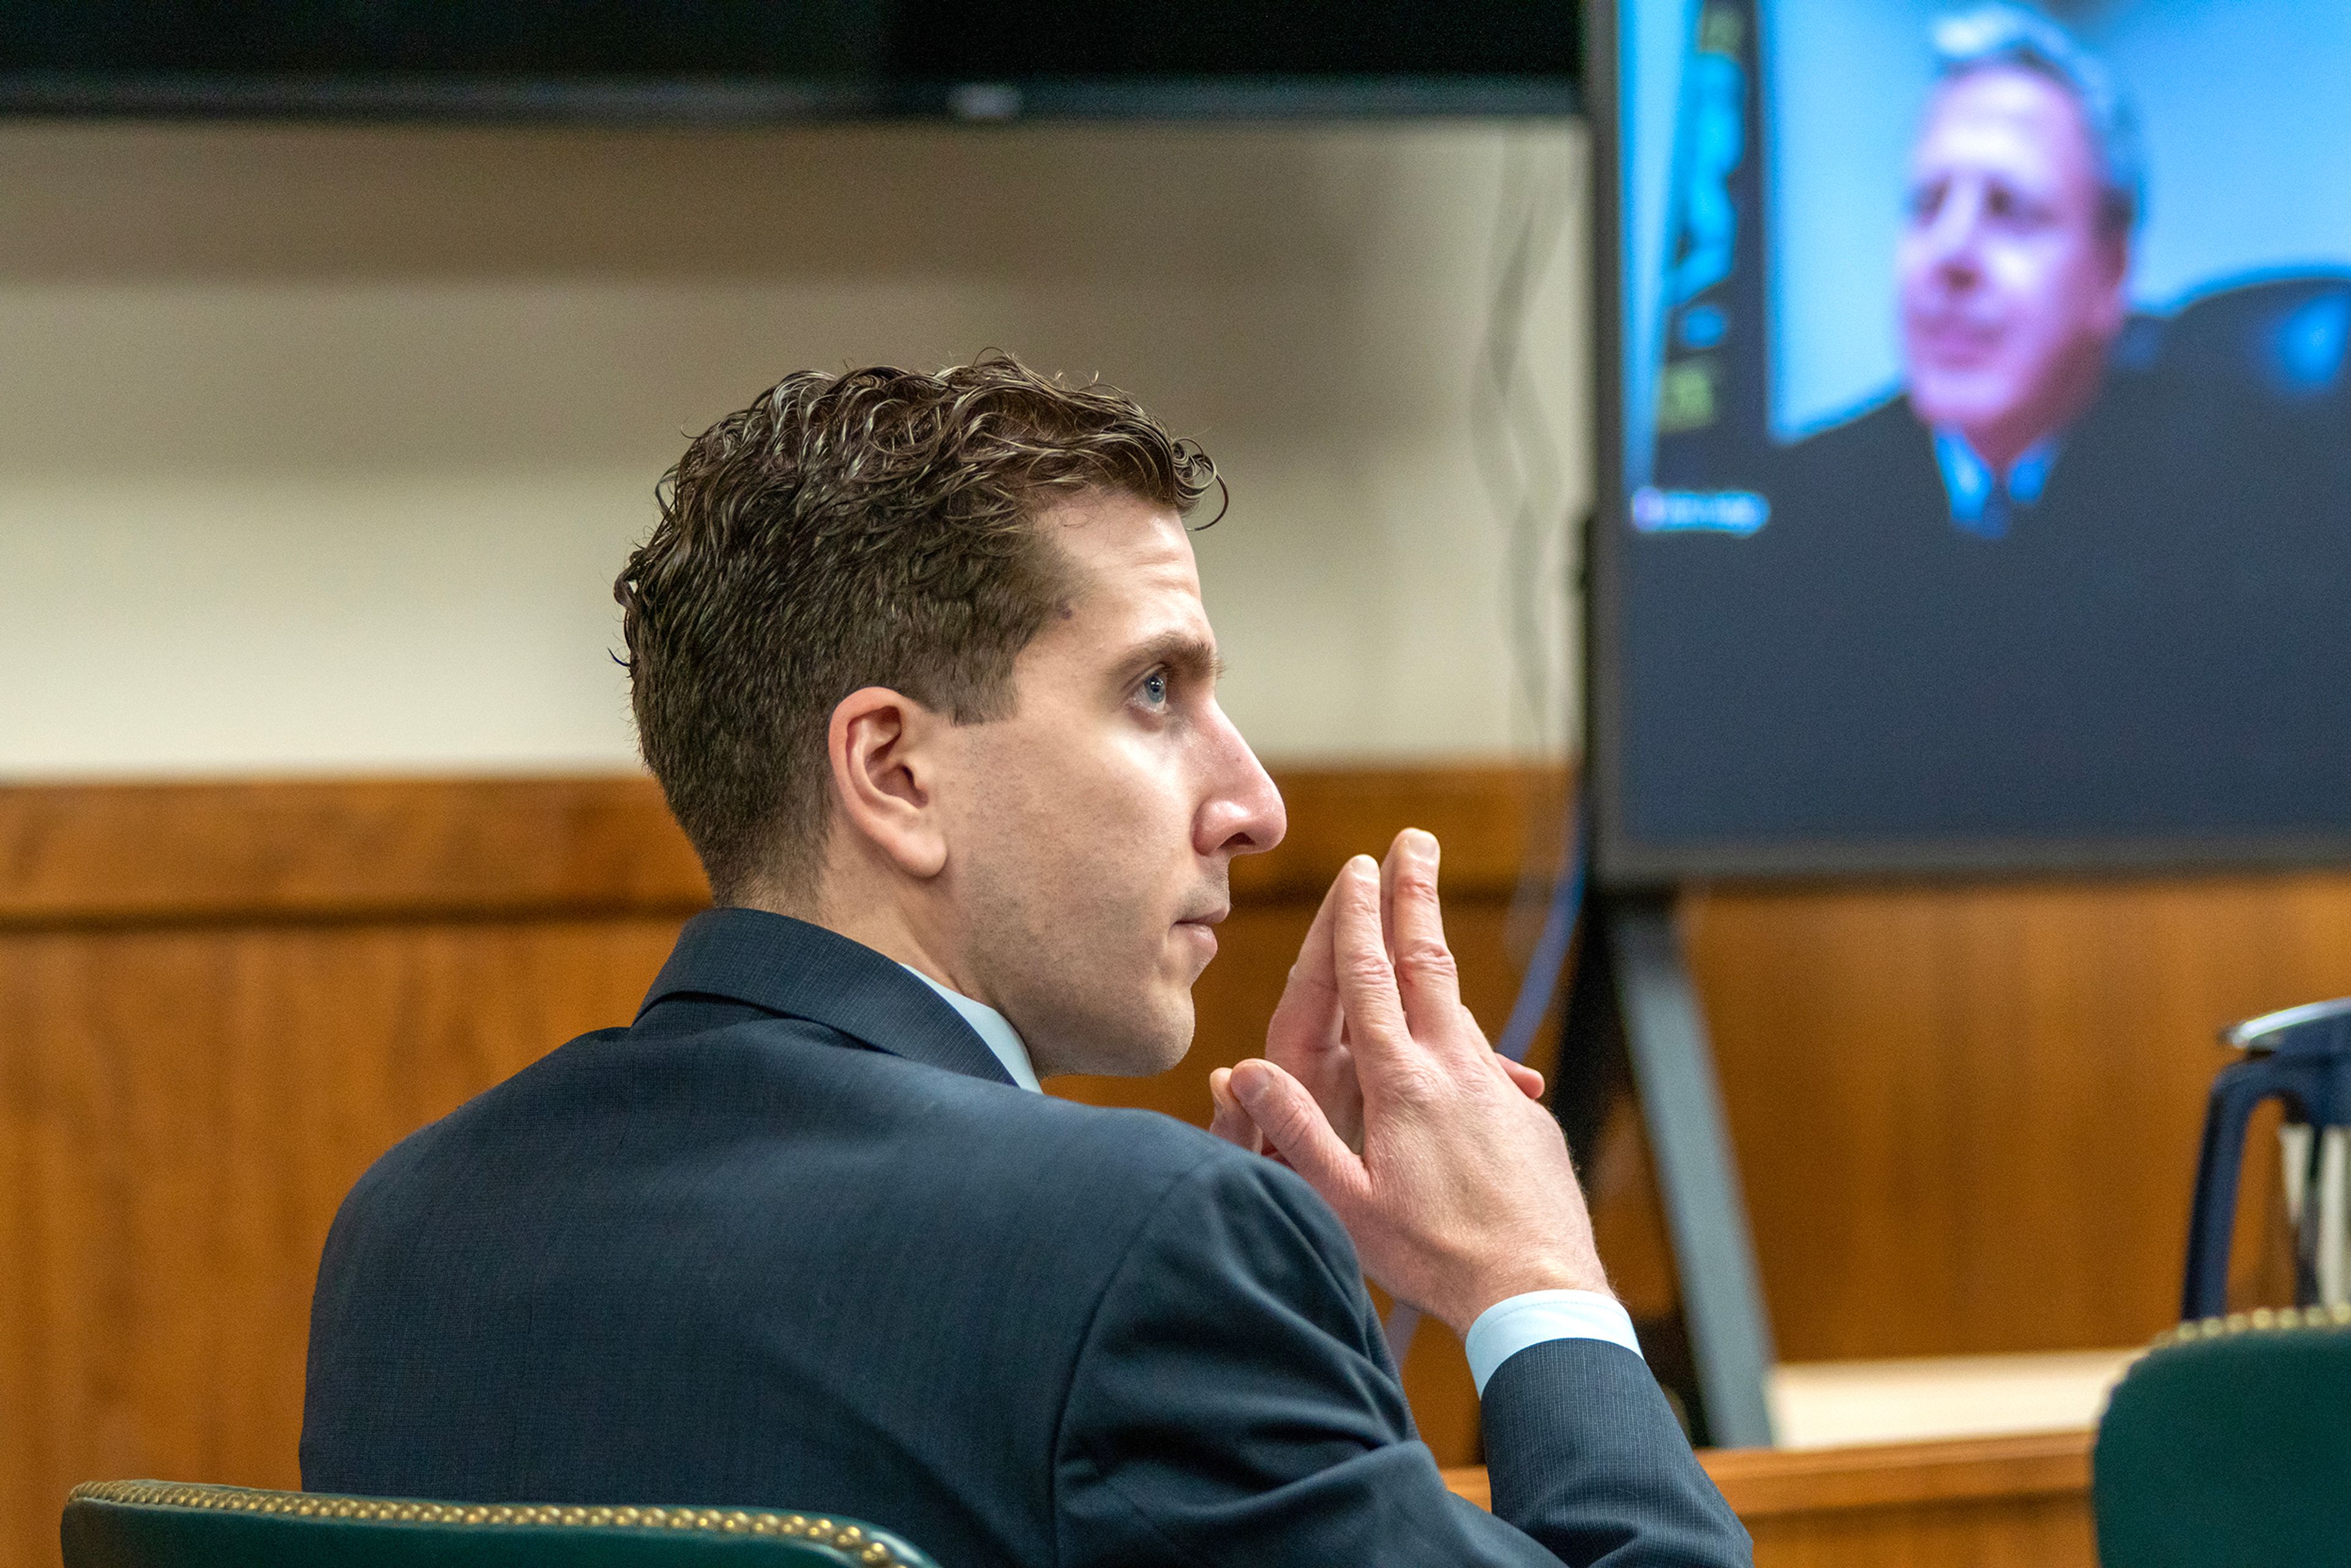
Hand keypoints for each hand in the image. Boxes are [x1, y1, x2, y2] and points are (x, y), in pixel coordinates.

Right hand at [1213, 831, 1609, 1335]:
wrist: (1539, 1290)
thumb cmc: (1434, 1257)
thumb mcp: (1347, 1204)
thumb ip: (1294, 1131)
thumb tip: (1238, 1070)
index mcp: (1401, 1083)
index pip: (1372, 980)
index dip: (1360, 918)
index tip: (1358, 866)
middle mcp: (1453, 1068)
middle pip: (1428, 962)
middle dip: (1416, 896)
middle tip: (1415, 840)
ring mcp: (1495, 1088)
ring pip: (1459, 1003)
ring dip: (1437, 948)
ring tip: (1426, 911)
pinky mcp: (1525, 1115)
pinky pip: (1485, 1060)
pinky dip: (1462, 1032)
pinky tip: (1455, 1044)